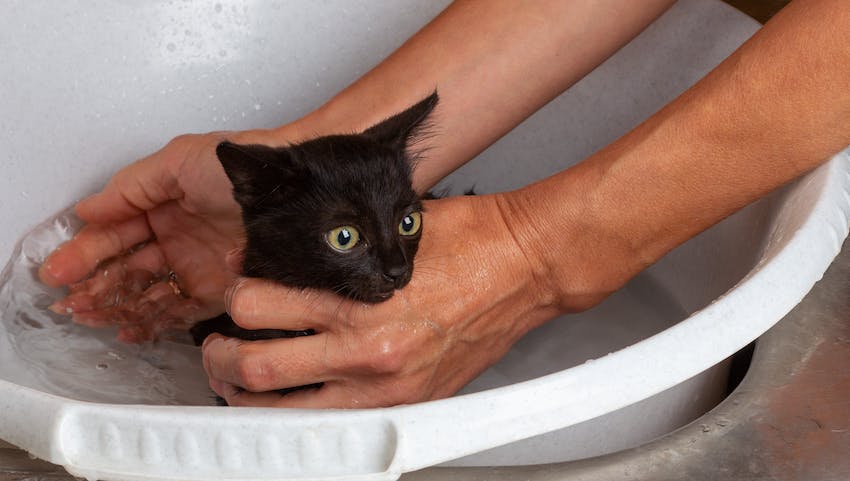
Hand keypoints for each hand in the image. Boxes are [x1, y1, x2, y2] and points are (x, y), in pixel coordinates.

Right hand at [40, 129, 281, 341]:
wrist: (293, 189)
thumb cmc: (244, 165)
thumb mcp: (179, 162)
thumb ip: (130, 187)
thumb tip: (89, 207)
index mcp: (164, 205)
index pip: (115, 233)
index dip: (84, 252)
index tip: (60, 270)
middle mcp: (179, 236)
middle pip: (126, 266)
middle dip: (95, 285)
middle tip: (71, 301)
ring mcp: (197, 264)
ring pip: (146, 291)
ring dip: (116, 305)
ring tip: (91, 316)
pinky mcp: (219, 289)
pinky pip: (179, 310)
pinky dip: (152, 321)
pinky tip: (129, 327)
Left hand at [201, 193, 598, 407]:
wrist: (528, 266)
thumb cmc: (473, 241)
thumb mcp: (394, 229)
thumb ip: (339, 252)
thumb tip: (287, 262)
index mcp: (360, 297)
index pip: (259, 304)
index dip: (234, 294)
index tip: (235, 291)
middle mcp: (367, 348)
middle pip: (257, 366)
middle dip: (221, 357)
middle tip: (216, 347)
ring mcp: (387, 386)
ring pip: (287, 409)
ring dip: (250, 398)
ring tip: (240, 382)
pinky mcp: (409, 405)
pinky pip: (337, 426)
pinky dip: (301, 417)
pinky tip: (293, 403)